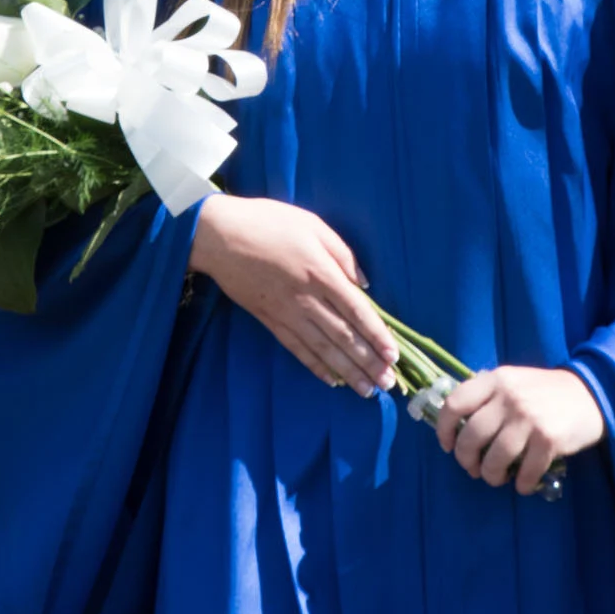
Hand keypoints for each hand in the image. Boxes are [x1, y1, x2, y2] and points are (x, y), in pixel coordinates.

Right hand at [189, 194, 398, 397]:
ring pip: (324, 349)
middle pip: (344, 336)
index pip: (357, 310)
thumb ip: (342, 253)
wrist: (221, 236)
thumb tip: (364, 283)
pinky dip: (316, 367)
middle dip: (368, 362)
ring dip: (348, 372)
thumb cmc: (269, 222)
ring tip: (368, 391)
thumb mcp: (312, 224)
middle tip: (388, 384)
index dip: (377, 335)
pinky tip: (332, 381)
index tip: (393, 355)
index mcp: (321, 272)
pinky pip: (297, 349)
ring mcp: (287, 313)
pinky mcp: (269, 321)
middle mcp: (307, 298)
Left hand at [434, 365, 603, 496]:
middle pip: (472, 436)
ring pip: (495, 458)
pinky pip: (525, 472)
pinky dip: (521, 484)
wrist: (590, 394)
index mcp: (496, 379)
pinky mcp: (548, 439)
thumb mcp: (513, 381)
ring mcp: (529, 418)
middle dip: (466, 459)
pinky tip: (522, 483)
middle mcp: (509, 397)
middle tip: (473, 468)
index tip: (448, 445)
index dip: (444, 429)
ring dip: (491, 475)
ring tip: (496, 477)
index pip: (455, 403)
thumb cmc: (544, 392)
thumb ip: (488, 396)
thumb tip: (458, 425)